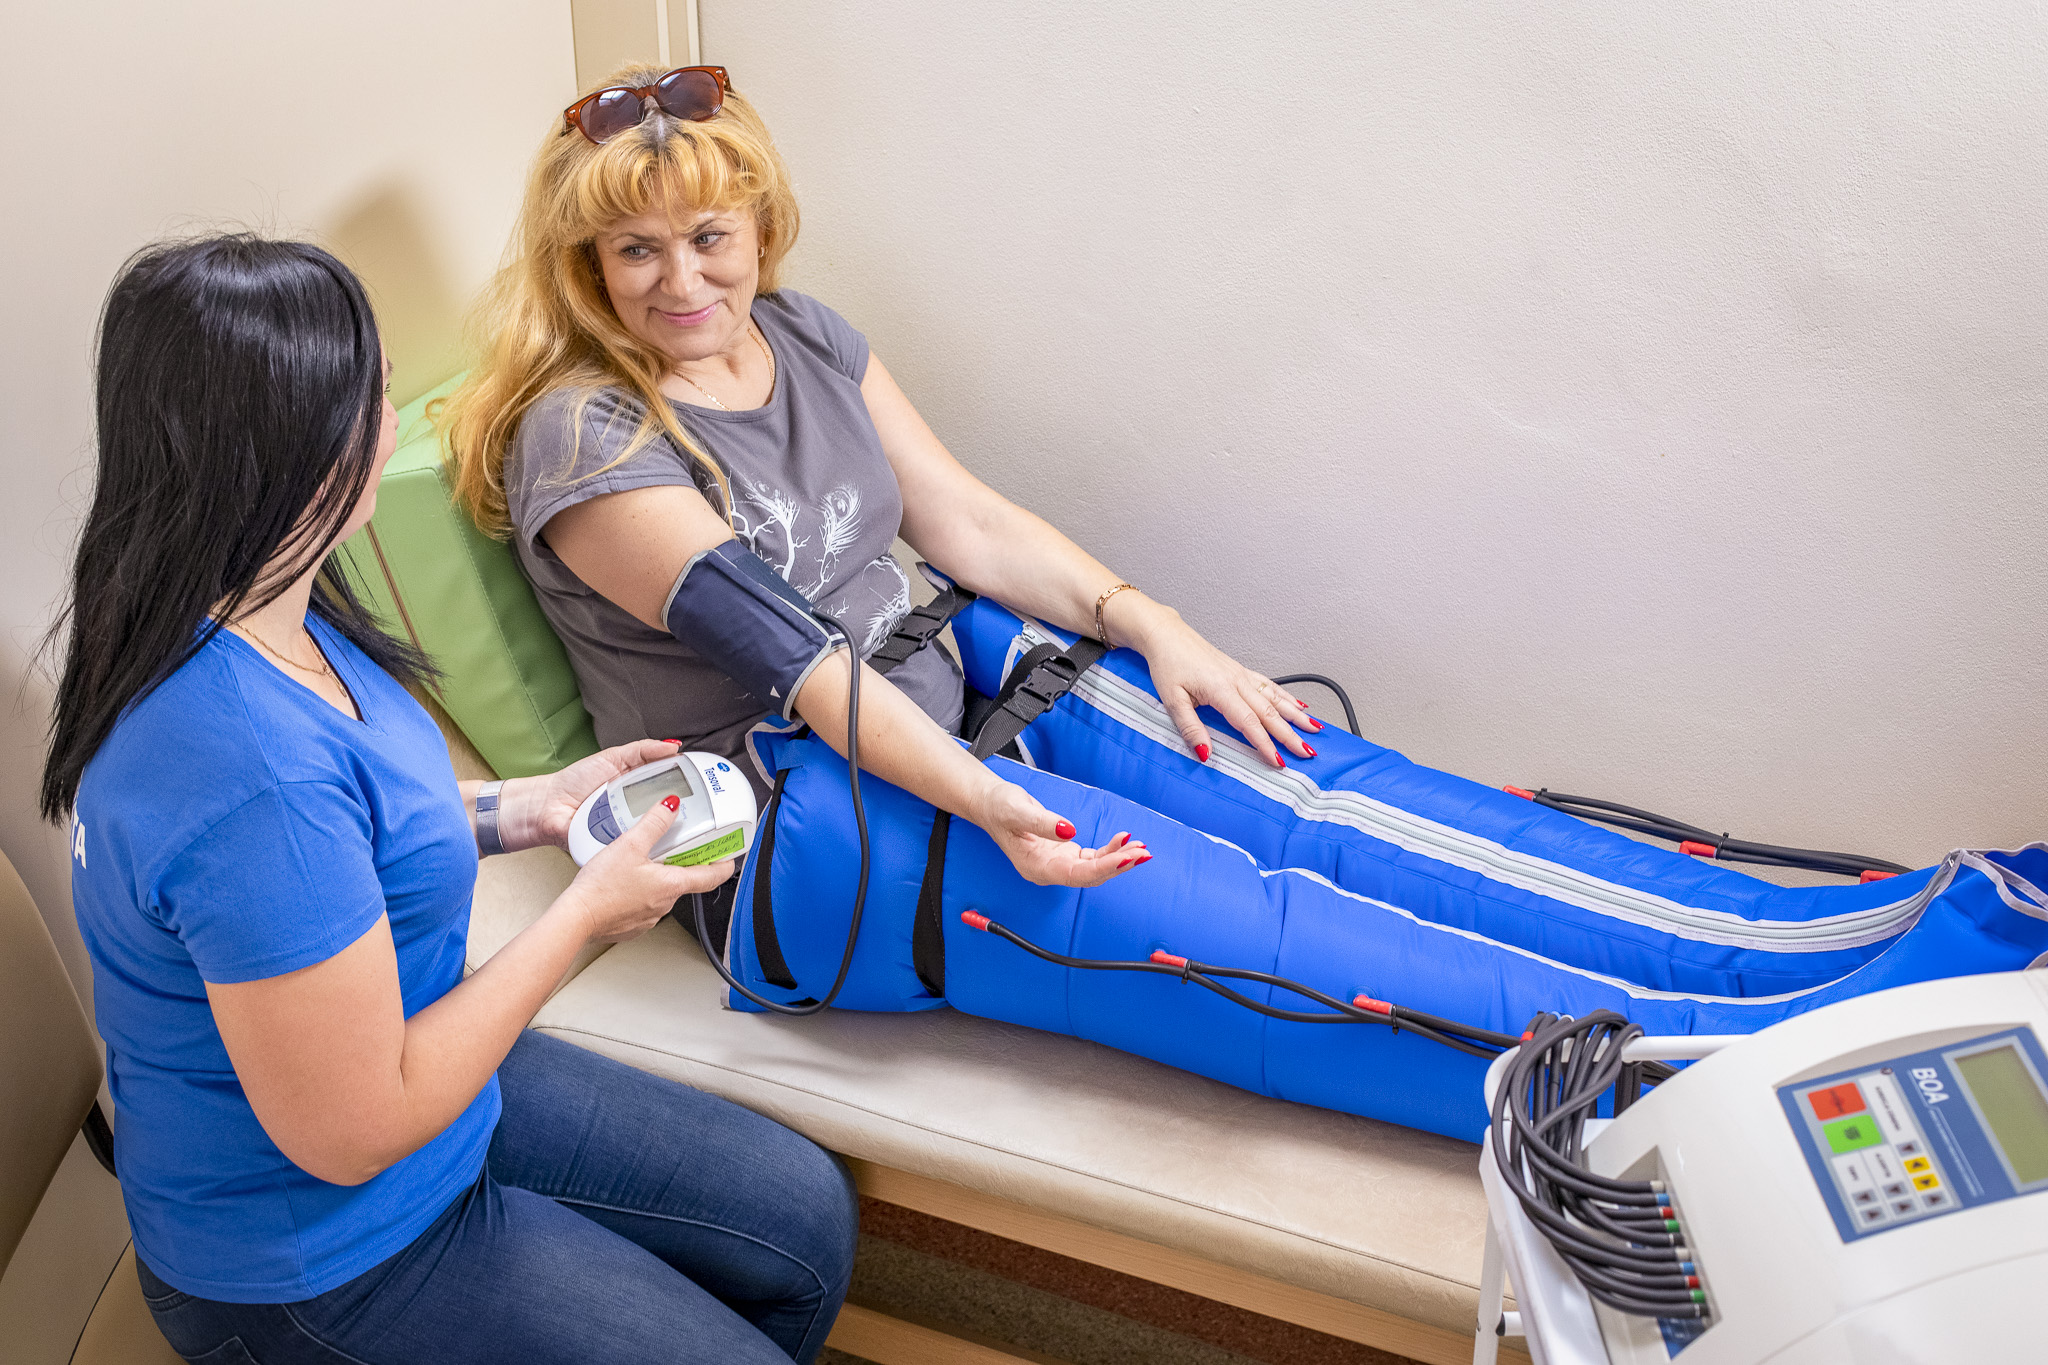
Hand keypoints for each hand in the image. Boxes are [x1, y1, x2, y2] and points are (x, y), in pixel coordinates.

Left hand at [502, 738, 688, 852]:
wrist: (547, 807)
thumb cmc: (575, 782)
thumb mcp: (613, 758)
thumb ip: (643, 750)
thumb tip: (673, 747)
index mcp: (639, 787)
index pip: (671, 787)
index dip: (690, 789)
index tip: (710, 788)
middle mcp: (637, 810)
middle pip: (669, 813)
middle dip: (685, 814)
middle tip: (705, 812)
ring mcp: (630, 829)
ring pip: (657, 831)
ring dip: (667, 829)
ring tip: (684, 826)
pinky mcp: (620, 846)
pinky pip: (637, 845)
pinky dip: (645, 844)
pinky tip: (656, 841)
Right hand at [558, 795, 734, 943]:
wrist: (574, 919)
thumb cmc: (600, 888)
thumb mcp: (630, 845)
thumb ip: (654, 823)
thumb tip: (671, 806)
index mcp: (671, 885)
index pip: (711, 877)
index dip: (723, 865)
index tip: (729, 857)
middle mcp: (664, 905)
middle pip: (684, 881)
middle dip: (682, 864)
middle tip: (677, 847)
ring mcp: (649, 918)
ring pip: (662, 893)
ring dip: (658, 878)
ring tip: (643, 861)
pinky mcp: (632, 925)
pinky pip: (643, 905)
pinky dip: (639, 892)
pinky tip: (624, 882)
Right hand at [967, 778, 1145, 887]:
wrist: (991, 804)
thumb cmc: (999, 808)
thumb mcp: (1017, 811)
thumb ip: (1043, 823)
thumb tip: (1069, 831)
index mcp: (1036, 867)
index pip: (1076, 874)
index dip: (1103, 867)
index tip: (1125, 858)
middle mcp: (1049, 871)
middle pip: (1090, 875)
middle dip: (1117, 865)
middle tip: (1142, 853)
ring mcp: (1058, 864)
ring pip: (1094, 868)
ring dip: (1118, 859)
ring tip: (1141, 848)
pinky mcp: (1064, 853)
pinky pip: (1092, 857)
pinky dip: (1110, 851)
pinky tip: (1124, 841)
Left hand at [1132, 619, 1319, 768]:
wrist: (1167, 635)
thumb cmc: (1168, 663)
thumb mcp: (1171, 700)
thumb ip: (1190, 728)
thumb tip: (1205, 753)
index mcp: (1220, 689)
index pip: (1248, 722)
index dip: (1265, 744)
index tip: (1277, 761)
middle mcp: (1236, 680)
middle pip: (1269, 712)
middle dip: (1290, 734)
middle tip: (1307, 752)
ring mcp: (1241, 674)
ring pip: (1275, 697)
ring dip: (1296, 715)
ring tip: (1314, 729)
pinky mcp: (1240, 670)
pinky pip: (1269, 685)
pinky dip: (1287, 696)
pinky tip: (1299, 704)